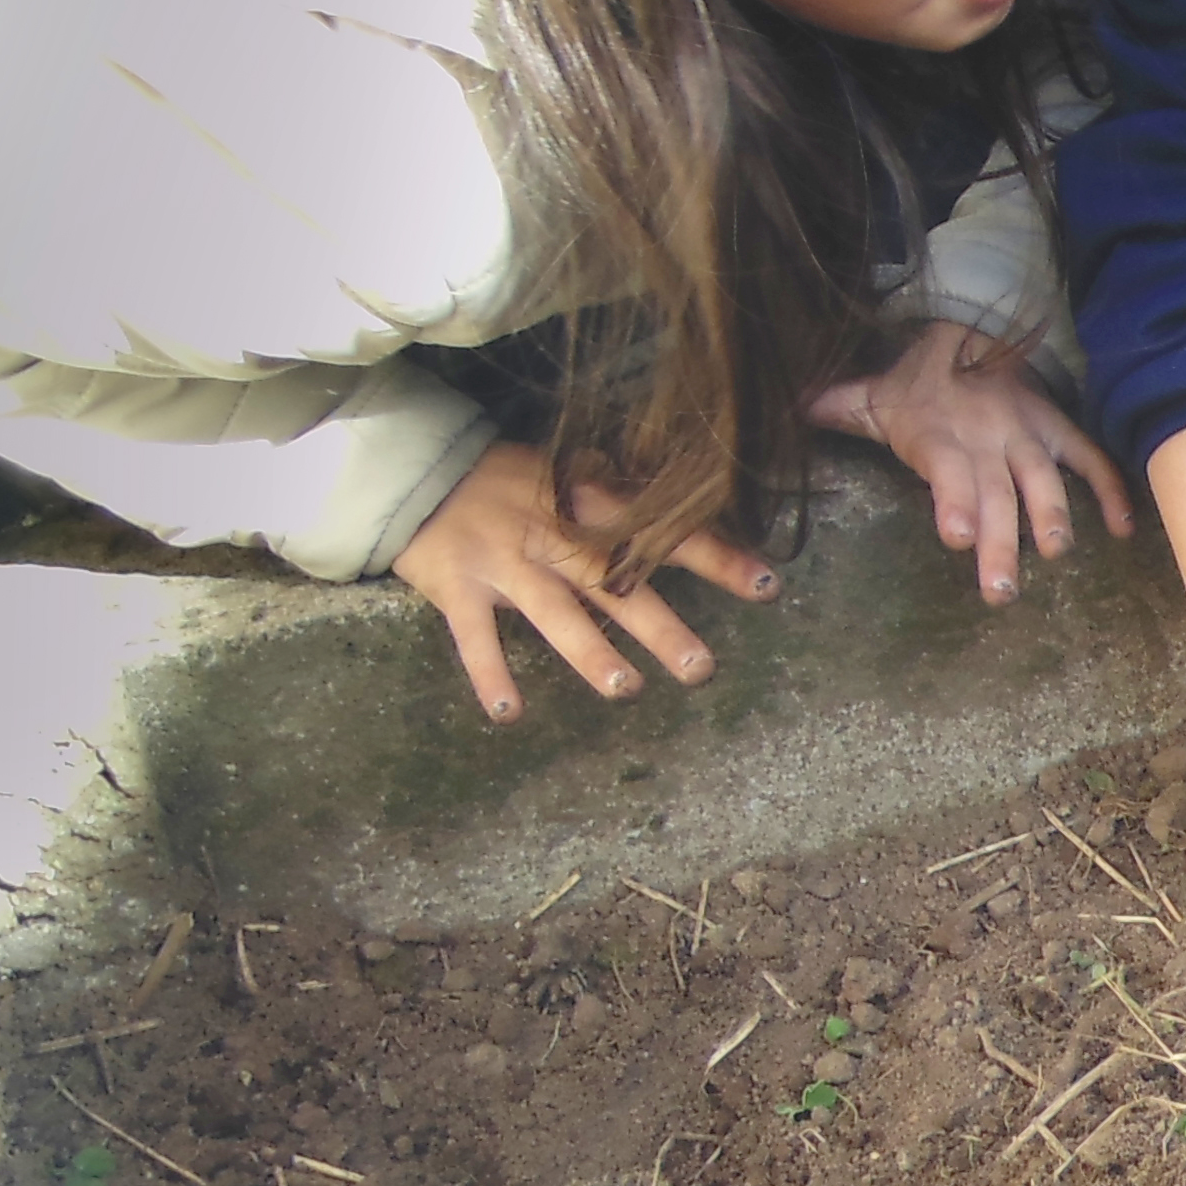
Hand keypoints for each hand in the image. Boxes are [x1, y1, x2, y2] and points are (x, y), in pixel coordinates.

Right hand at [390, 441, 777, 722]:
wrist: (418, 470)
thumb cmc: (512, 483)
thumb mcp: (572, 476)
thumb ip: (627, 503)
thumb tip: (705, 515)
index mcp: (589, 502)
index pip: (663, 532)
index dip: (717, 558)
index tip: (768, 586)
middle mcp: (552, 534)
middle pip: (613, 583)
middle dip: (659, 626)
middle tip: (701, 669)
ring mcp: (502, 561)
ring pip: (553, 612)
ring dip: (588, 652)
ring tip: (626, 688)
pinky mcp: (455, 585)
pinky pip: (473, 637)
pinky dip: (489, 674)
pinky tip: (510, 714)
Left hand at [810, 320, 1132, 604]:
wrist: (969, 324)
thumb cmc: (916, 381)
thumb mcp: (872, 395)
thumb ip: (836, 408)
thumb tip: (785, 408)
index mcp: (938, 433)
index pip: (947, 470)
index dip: (954, 501)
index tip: (957, 536)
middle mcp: (986, 437)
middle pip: (996, 494)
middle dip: (1001, 540)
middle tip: (1001, 590)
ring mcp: (1026, 434)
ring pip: (1044, 479)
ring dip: (1053, 517)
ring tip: (1057, 554)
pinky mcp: (1057, 429)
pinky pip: (1090, 459)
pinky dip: (1110, 490)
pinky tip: (1124, 529)